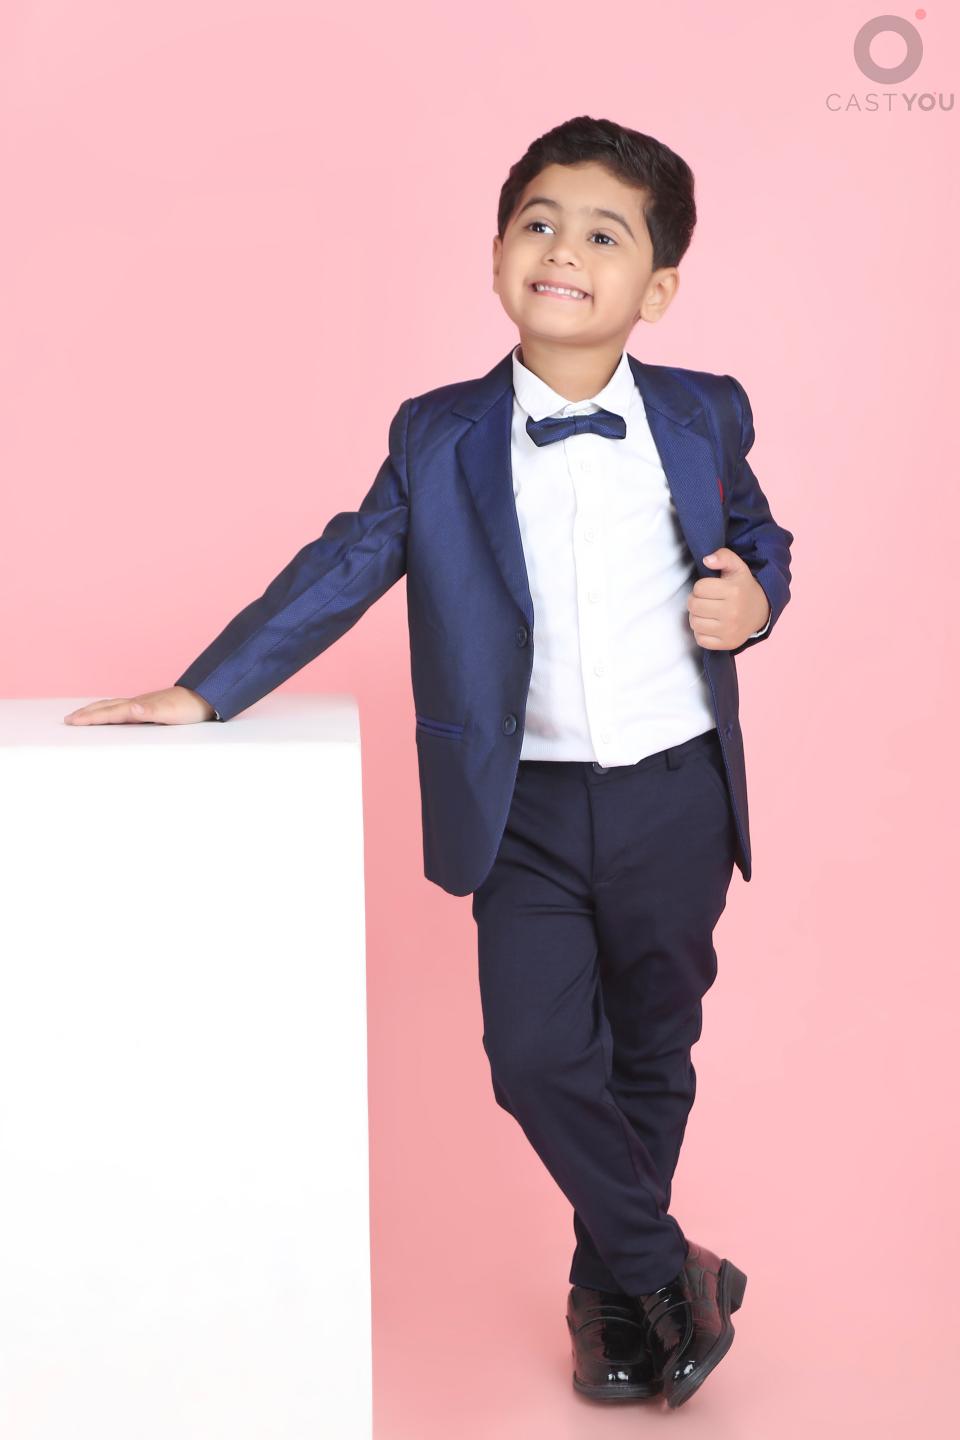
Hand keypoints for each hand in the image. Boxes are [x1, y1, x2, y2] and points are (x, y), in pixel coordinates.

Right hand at [63, 685, 215, 724]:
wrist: (204, 697)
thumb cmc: (187, 709)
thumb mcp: (170, 713)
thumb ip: (150, 712)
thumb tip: (132, 709)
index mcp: (138, 707)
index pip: (109, 713)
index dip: (90, 718)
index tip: (72, 721)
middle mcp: (137, 703)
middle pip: (106, 707)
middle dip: (86, 713)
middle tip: (68, 719)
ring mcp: (142, 703)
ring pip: (113, 706)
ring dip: (96, 711)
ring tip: (83, 715)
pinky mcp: (149, 706)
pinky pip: (122, 708)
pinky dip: (109, 711)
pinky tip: (114, 714)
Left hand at [688, 547, 770, 649]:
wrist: (761, 611)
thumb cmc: (743, 587)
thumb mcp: (737, 567)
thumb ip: (723, 557)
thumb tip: (707, 560)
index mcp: (734, 591)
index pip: (699, 588)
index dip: (701, 587)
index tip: (710, 589)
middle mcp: (732, 612)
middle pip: (694, 605)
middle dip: (696, 601)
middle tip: (706, 601)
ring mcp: (730, 630)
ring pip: (694, 623)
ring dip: (697, 617)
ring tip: (707, 612)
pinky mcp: (727, 643)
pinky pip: (700, 639)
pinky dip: (701, 633)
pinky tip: (710, 625)